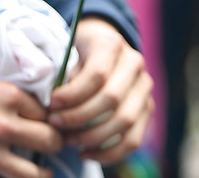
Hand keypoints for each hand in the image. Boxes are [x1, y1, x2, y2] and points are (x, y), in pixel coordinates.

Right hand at [0, 58, 63, 177]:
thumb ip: (5, 97)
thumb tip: (26, 110)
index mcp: (7, 95)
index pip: (48, 113)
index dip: (49, 120)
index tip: (46, 126)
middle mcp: (2, 123)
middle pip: (50, 141)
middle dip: (54, 146)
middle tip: (50, 149)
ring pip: (33, 174)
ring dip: (39, 173)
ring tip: (39, 172)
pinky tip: (2, 176)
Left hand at [47, 18, 154, 164]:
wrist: (102, 47)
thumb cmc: (78, 52)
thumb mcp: (68, 52)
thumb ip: (64, 75)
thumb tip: (55, 105)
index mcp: (112, 44)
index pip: (97, 75)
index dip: (73, 94)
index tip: (51, 104)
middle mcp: (134, 64)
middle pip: (111, 99)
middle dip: (79, 117)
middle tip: (55, 123)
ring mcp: (144, 87)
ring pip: (124, 121)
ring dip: (92, 136)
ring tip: (68, 139)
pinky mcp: (147, 109)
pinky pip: (133, 139)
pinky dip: (109, 153)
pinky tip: (85, 153)